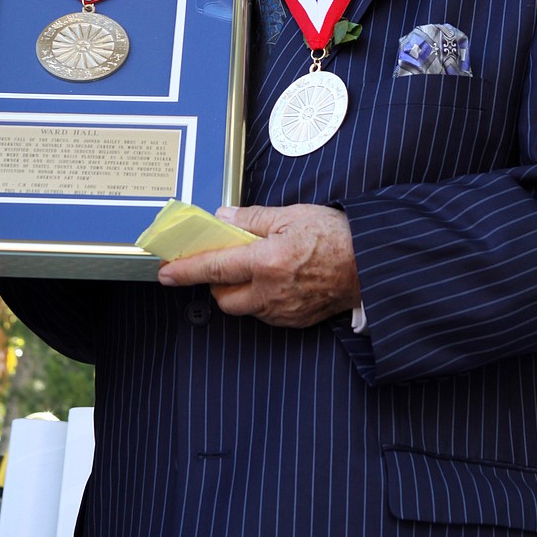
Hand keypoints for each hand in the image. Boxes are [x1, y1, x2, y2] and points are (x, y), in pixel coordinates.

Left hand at [158, 203, 360, 326]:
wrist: (371, 264)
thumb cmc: (338, 236)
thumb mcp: (292, 215)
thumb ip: (253, 219)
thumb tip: (224, 220)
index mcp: (267, 262)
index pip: (214, 268)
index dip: (186, 271)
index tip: (166, 272)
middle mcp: (271, 292)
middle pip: (223, 297)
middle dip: (217, 282)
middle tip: (227, 261)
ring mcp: (283, 311)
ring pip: (244, 308)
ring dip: (240, 291)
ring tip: (258, 267)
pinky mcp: (295, 321)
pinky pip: (265, 314)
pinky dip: (261, 299)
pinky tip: (277, 281)